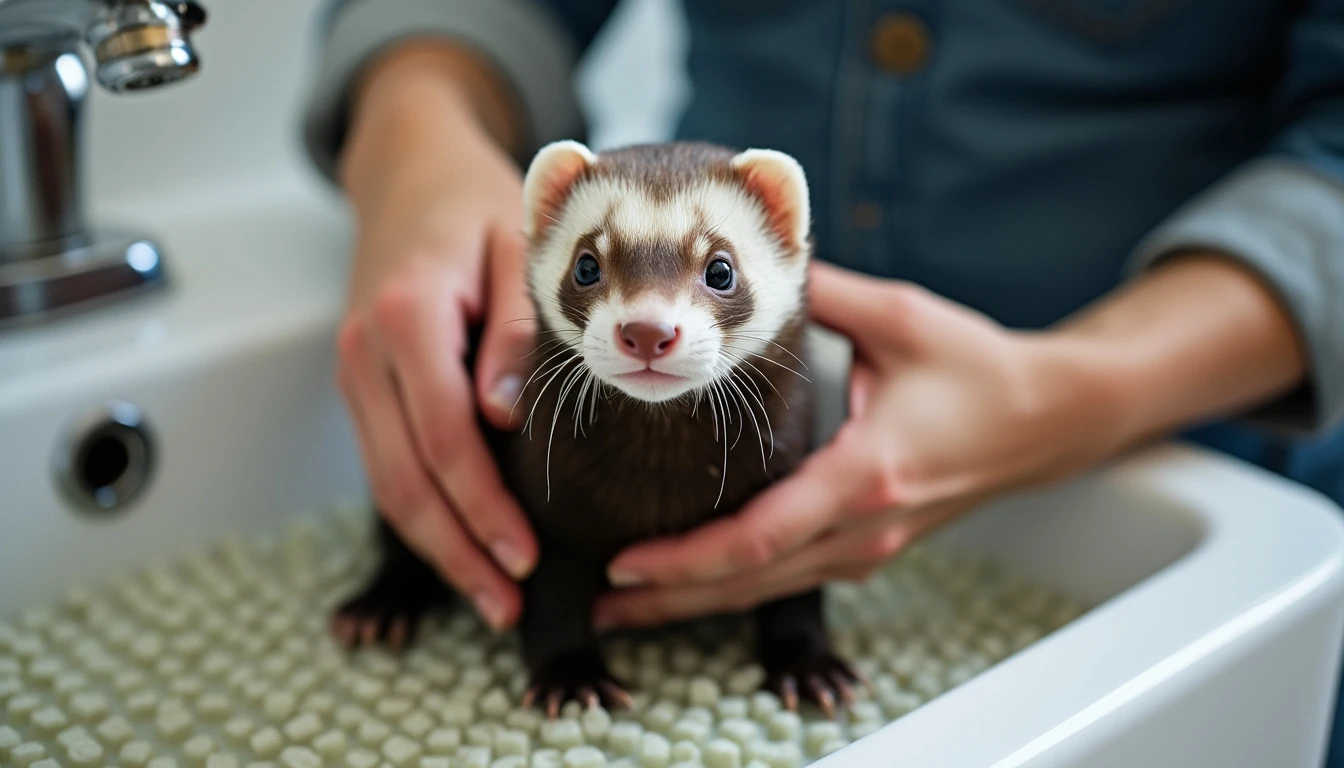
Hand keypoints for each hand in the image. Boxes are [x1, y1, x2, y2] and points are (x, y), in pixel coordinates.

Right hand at [334, 46, 537, 630]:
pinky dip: (426, 510)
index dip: (480, 504)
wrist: (411, 175)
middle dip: (456, 550)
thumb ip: (516, 329)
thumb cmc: (475, 205)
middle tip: (507, 605)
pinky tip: (466, 544)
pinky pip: (388, 461)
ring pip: (386, 482)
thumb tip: (508, 416)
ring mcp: (355, 373)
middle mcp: (365, 352)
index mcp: (405, 313)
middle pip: (402, 478)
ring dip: (437, 545)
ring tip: (490, 596)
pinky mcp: (364, 386)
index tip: (522, 554)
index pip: (439, 434)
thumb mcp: (517, 246)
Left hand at [594, 261, 1122, 627]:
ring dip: (696, 600)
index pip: (760, 537)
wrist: (1047, 421)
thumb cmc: (979, 368)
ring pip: (768, 591)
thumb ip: (823, 291)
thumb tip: (753, 258)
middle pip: (750, 583)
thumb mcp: (901, 317)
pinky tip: (693, 576)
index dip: (685, 559)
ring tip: (625, 605)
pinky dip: (735, 582)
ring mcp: (868, 546)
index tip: (622, 565)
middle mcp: (863, 527)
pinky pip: (790, 576)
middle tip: (596, 607)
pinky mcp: (869, 545)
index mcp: (865, 475)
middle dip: (670, 600)